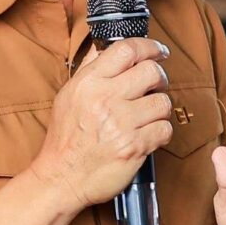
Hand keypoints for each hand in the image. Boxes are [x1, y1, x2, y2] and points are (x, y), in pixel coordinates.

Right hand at [32, 36, 173, 205]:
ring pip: (163, 102)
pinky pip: (164, 129)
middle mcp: (105, 99)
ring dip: (160, 108)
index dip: (149, 47)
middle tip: (156, 85)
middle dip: (160, 78)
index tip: (159, 51)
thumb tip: (105, 47)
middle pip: (152, 72)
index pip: (127, 50)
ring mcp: (121, 124)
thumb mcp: (69, 96)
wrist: (61, 177)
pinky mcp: (135, 147)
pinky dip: (161, 132)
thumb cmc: (65, 138)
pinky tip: (148, 134)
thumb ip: (90, 70)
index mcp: (88, 83)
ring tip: (148, 115)